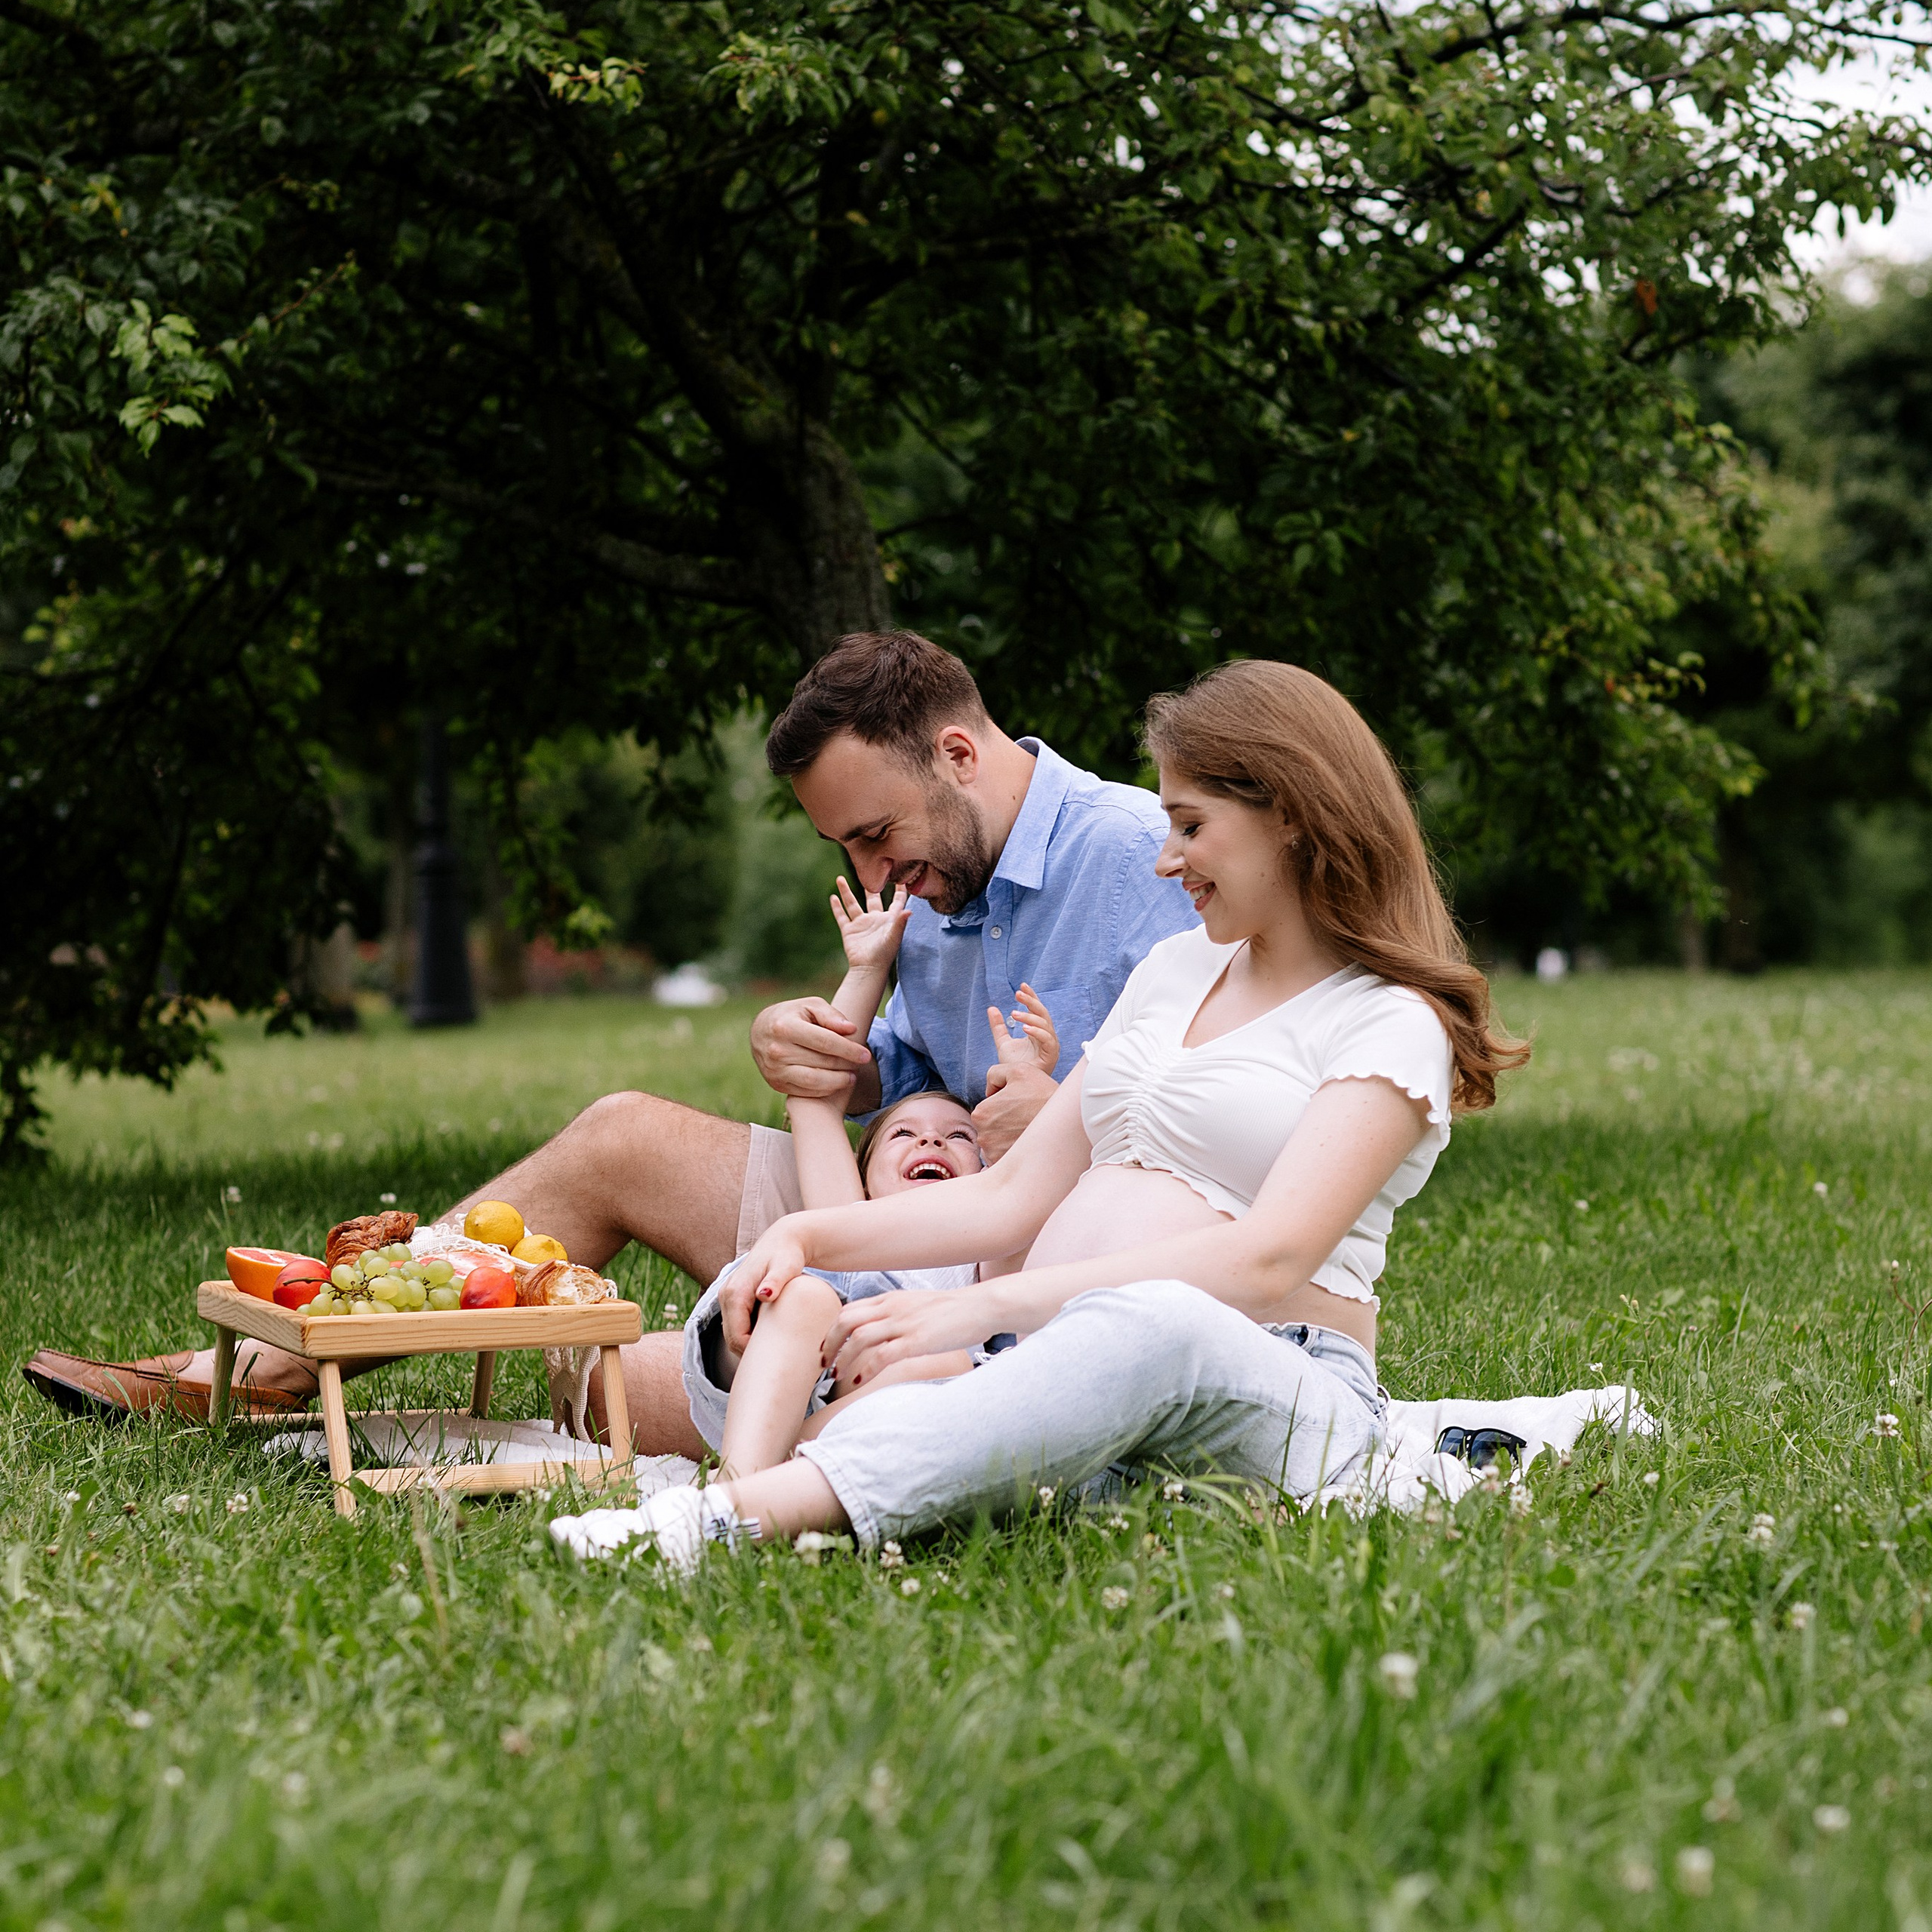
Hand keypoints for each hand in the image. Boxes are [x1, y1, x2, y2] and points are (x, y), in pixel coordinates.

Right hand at [720, 1218, 811, 1355]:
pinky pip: (737, 1325)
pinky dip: (750, 1334)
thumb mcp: (786, 1266)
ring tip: (776, 1351)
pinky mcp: (733, 1299)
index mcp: (735, 1293)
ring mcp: (727, 1297)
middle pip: (731, 1339)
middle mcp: (725, 1296)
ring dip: (750, 1345)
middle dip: (751, 1353)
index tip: (777, 1358)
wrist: (783, 1240)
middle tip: (778, 1360)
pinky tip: (770, 1337)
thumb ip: (776, 1281)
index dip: (754, 1353)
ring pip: (733, 1334)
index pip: (736, 1337)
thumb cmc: (787, 1254)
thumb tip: (764, 1295)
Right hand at [750, 995, 876, 1102]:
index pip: (825, 1042)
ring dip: (838, 1081)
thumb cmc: (792, 1016)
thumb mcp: (810, 1006)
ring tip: (852, 1077)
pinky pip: (806, 1092)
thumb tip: (851, 1029)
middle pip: (822, 1062)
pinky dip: (825, 1090)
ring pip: (815, 1081)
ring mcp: (774, 1069)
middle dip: (846, 1064)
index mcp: (785, 1027)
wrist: (760, 1032)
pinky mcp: (775, 1083)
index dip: (849, 1049)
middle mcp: (777, 1050)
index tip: (865, 1055)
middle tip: (860, 1063)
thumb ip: (831, 1015)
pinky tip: (836, 1082)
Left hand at [821, 1285, 1000, 1390]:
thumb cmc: (953, 1310)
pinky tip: (859, 1382)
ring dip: (843, 1359)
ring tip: (837, 1378)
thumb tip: (883, 1332)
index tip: (827, 1349)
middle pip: (846, 1321)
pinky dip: (865, 1369)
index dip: (832, 1330)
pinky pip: (882, 1355)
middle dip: (829, 1344)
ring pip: (859, 1338)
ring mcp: (904, 1323)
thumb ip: (897, 1315)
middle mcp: (893, 1308)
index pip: (849, 1310)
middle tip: (824, 1365)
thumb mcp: (918, 1305)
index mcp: (891, 1299)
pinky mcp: (917, 1340)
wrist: (982, 1306)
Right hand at [831, 876, 912, 974]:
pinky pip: (841, 916)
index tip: (901, 875)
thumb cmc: (884, 954)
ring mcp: (861, 924)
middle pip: (872, 898)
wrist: (868, 969)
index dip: (900, 889)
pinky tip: (833, 897)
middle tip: (869, 871)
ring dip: (846, 891)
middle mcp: (875, 919)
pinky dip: (836, 907)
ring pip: (852, 904)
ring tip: (839, 878)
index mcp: (889, 919)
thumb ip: (900, 923)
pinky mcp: (849, 931)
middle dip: (871, 886)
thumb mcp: (894, 936)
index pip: (897, 901)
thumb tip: (910, 910)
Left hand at [971, 1061, 1058, 1161]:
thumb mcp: (1019, 1070)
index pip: (985, 1109)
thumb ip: (995, 1073)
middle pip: (989, 1127)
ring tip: (1026, 1130)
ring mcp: (994, 1154)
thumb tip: (989, 1091)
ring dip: (1007, 1139)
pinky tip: (1026, 1143)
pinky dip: (1012, 1152)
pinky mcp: (1005, 1166)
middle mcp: (983, 1136)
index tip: (1018, 1106)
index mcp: (981, 1113)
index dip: (1001, 1105)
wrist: (1066, 1123)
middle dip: (1003, 1123)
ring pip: (996, 1143)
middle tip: (1024, 1118)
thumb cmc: (1044, 1096)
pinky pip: (1003, 1157)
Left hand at [987, 983, 1059, 1073]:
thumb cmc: (1016, 1067)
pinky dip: (1037, 1032)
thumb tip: (992, 1008)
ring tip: (1014, 1014)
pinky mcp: (1052, 1055)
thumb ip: (999, 1027)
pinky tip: (1025, 1028)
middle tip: (1018, 994)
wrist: (1017, 1087)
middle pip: (1042, 1013)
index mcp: (1038, 1031)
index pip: (1036, 1010)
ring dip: (1030, 1016)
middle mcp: (1046, 1036)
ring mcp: (1050, 1045)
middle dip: (1031, 1002)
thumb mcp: (1004, 1043)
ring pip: (1045, 1024)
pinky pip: (1048, 1039)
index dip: (1031, 997)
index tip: (1022, 986)